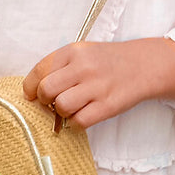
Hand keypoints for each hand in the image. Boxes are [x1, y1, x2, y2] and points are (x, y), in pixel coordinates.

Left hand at [22, 38, 174, 128]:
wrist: (145, 65)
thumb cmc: (107, 61)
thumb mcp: (83, 53)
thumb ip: (60, 67)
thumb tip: (34, 91)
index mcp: (72, 51)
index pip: (39, 71)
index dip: (30, 88)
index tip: (32, 95)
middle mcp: (83, 67)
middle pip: (46, 91)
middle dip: (44, 101)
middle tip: (53, 103)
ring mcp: (96, 86)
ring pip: (61, 107)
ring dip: (62, 113)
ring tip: (72, 108)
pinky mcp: (108, 106)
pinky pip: (79, 121)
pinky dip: (76, 123)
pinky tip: (83, 115)